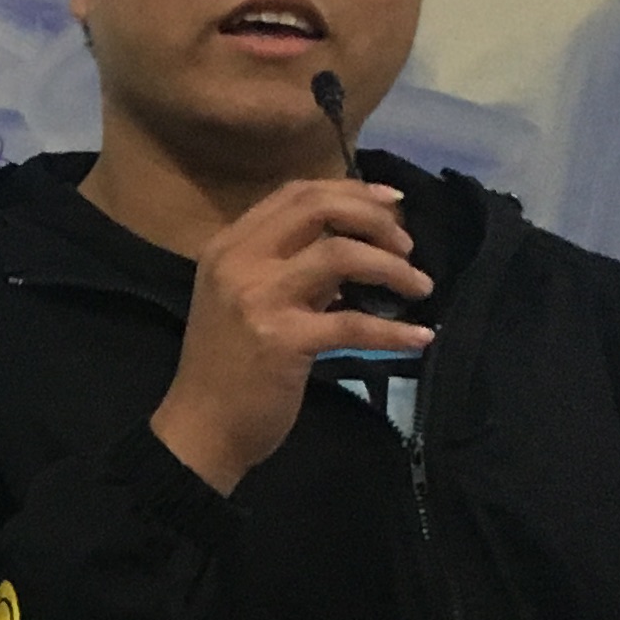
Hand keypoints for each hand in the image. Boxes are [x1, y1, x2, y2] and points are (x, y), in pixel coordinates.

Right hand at [151, 177, 433, 491]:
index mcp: (229, 247)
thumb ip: (291, 269)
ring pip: (341, 254)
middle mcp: (238, 262)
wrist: (200, 429)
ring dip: (392, 267)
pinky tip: (419, 337)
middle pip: (318, 208)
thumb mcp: (248, 301)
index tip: (392, 203)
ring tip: (419, 286)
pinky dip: (394, 330)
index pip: (296, 193)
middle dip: (374, 218)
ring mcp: (258, 299)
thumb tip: (353, 247)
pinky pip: (353, 324)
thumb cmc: (226, 368)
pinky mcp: (283, 341)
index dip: (351, 190)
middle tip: (407, 245)